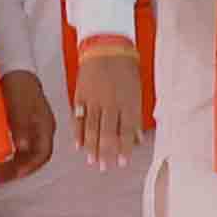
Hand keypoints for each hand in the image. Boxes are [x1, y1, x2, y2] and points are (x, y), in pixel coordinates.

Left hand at [0, 71, 55, 182]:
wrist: (17, 72)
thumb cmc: (20, 87)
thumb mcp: (18, 108)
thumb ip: (22, 126)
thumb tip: (22, 146)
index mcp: (46, 127)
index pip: (42, 154)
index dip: (29, 167)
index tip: (13, 175)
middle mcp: (43, 130)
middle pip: (36, 157)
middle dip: (19, 170)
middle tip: (0, 177)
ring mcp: (35, 128)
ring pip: (29, 154)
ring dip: (15, 165)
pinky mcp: (27, 126)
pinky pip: (23, 147)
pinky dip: (13, 155)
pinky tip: (2, 157)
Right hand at [72, 47, 142, 169]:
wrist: (107, 48)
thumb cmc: (127, 70)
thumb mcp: (137, 91)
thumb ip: (136, 115)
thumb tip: (139, 138)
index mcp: (128, 102)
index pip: (126, 130)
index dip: (124, 148)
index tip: (122, 163)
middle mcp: (111, 103)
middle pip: (107, 132)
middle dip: (106, 152)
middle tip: (104, 167)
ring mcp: (94, 100)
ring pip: (91, 128)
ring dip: (91, 146)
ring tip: (92, 161)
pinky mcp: (81, 96)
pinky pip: (78, 118)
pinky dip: (77, 132)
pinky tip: (78, 145)